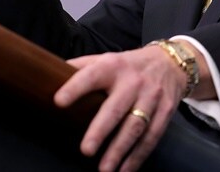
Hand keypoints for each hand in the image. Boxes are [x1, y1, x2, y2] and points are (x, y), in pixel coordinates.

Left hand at [54, 46, 186, 171]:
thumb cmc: (130, 65)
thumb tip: (48, 74)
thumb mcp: (108, 59)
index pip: (91, 75)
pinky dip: (138, 156)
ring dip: (119, 150)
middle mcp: (133, 81)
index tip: (58, 101)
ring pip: (135, 126)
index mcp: (113, 66)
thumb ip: (82, 67)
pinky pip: (151, 137)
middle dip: (101, 129)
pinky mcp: (165, 111)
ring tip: (104, 169)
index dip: (75, 87)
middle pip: (116, 107)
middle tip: (85, 150)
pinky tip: (125, 170)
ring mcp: (151, 97)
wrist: (171, 62)